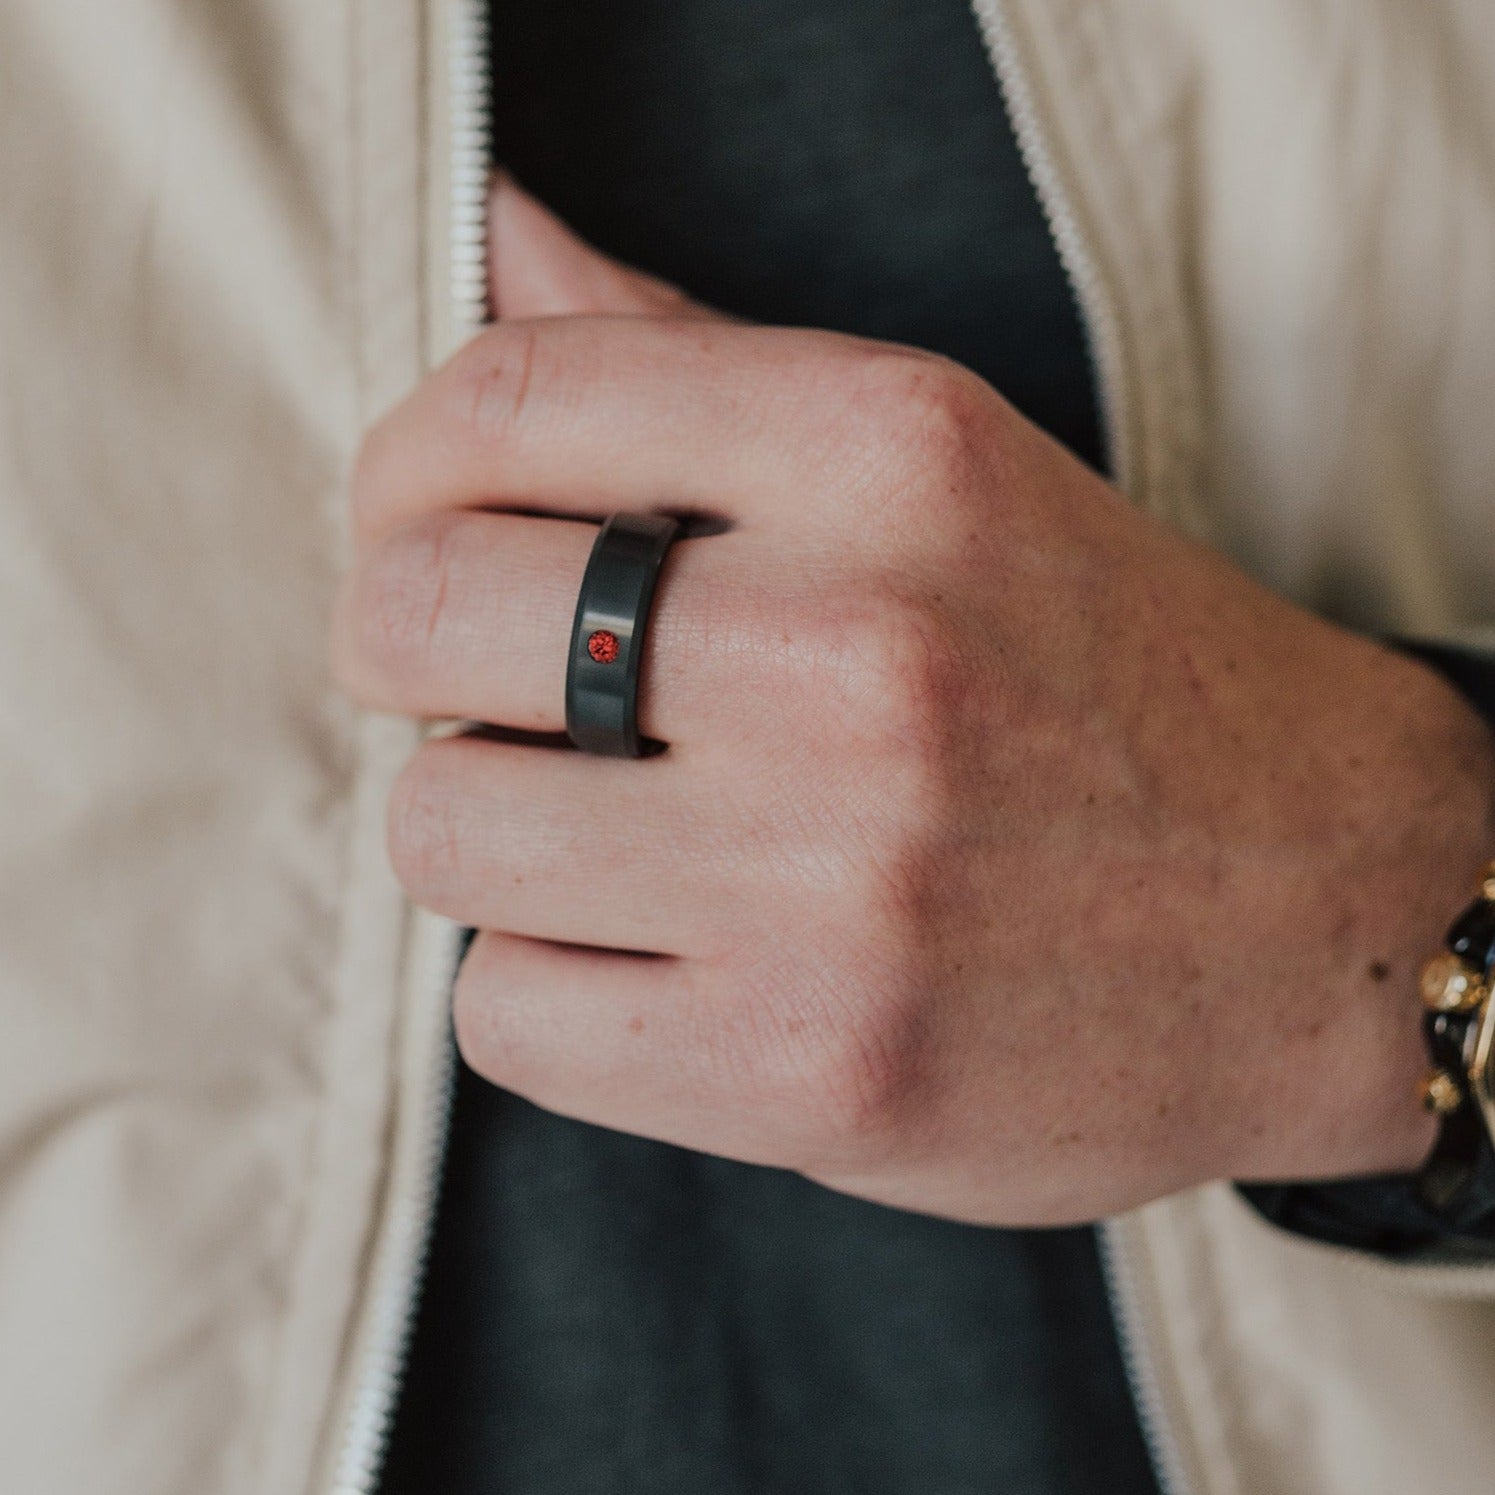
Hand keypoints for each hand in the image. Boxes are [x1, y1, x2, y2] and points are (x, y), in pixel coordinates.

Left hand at [332, 178, 1494, 1224]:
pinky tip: (663, 963)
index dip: (404, 473)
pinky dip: (552, 992)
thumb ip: (696, 362)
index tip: (425, 534)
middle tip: (507, 701)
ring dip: (494, 841)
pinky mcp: (812, 1067)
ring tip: (619, 845)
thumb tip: (496, 238)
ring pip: (441, 837)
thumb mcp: (940, 473)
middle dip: (415, 662)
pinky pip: (508, 1016)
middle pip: (414, 619)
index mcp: (889, 451)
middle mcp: (857, 649)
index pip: (504, 397)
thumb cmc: (1112, 685)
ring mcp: (833, 875)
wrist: (1334, 914)